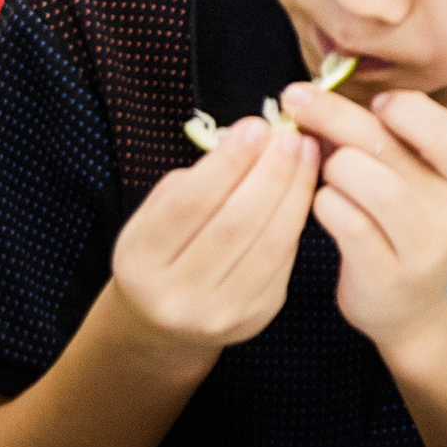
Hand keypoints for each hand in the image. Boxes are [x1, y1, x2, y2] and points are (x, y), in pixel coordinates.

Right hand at [108, 116, 317, 358]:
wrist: (164, 320)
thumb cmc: (166, 246)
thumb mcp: (156, 212)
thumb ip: (195, 180)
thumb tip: (252, 139)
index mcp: (139, 260)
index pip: (188, 205)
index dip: (227, 163)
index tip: (256, 126)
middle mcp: (174, 295)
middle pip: (234, 225)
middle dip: (269, 173)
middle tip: (291, 136)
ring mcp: (217, 313)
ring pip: (268, 244)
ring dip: (294, 191)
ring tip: (306, 152)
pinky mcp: (255, 318)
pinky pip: (284, 260)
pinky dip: (298, 218)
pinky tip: (306, 186)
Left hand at [281, 81, 446, 355]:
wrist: (417, 311)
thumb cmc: (403, 231)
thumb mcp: (415, 185)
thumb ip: (384, 145)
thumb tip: (322, 100)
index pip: (446, 130)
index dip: (407, 109)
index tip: (373, 103)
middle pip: (391, 148)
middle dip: (336, 116)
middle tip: (296, 98)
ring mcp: (422, 245)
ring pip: (372, 184)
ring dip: (332, 166)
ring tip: (320, 171)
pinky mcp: (387, 273)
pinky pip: (347, 223)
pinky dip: (324, 204)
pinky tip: (320, 205)